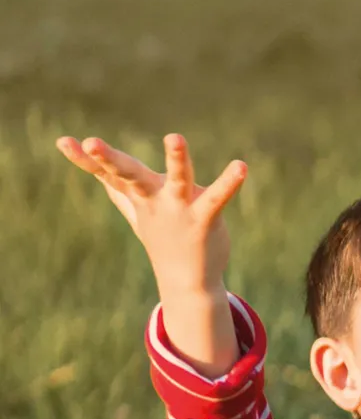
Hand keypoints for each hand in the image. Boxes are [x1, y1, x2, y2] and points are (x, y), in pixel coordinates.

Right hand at [57, 132, 246, 373]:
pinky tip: (241, 166)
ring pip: (177, 179)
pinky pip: (217, 198)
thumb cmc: (164, 240)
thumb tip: (103, 178)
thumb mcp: (138, 213)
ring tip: (175, 137)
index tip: (62, 141)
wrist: (188, 281)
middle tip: (92, 141)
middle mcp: (155, 200)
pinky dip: (229, 182)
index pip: (106, 173)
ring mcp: (179, 210)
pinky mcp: (205, 219)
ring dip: (176, 158)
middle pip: (129, 174)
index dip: (83, 159)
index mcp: (138, 195)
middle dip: (109, 158)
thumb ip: (122, 193)